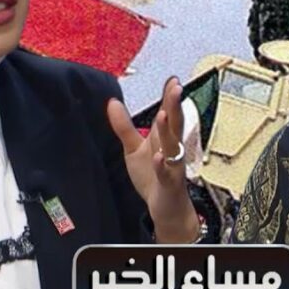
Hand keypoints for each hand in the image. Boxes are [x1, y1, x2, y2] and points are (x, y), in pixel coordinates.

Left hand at [107, 77, 198, 242]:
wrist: (167, 209)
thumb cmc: (153, 178)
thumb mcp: (134, 149)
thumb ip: (124, 126)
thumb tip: (112, 103)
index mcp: (163, 139)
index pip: (168, 114)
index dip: (169, 98)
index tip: (172, 80)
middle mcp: (171, 150)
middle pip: (174, 124)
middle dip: (174, 106)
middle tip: (176, 88)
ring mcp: (172, 166)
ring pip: (172, 146)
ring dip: (167, 131)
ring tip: (163, 115)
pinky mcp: (169, 184)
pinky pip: (166, 174)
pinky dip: (162, 166)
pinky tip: (158, 158)